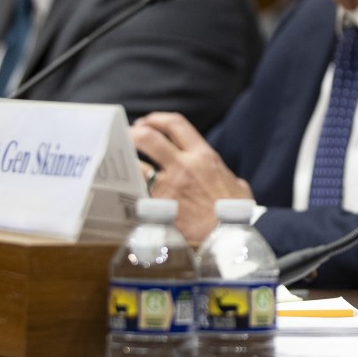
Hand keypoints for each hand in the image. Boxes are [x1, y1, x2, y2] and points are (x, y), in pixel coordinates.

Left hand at [131, 112, 251, 242]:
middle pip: (149, 137)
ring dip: (127, 163)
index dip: (157, 119)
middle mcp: (183, 165)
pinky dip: (131, 191)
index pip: (176, 125)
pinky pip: (137, 193)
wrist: (227, 237)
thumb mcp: (237, 185)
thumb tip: (223, 178)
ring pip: (137, 165)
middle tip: (127, 137)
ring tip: (121, 164)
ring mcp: (168, 186)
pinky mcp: (157, 207)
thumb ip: (223, 175)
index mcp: (203, 156)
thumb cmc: (235, 213)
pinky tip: (126, 192)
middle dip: (134, 133)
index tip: (147, 122)